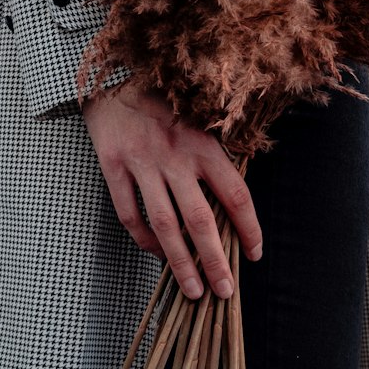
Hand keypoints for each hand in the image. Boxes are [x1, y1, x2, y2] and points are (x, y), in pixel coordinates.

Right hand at [82, 87, 261, 299]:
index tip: (254, 254)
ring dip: (180, 262)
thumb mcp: (198, 122)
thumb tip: (232, 209)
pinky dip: (143, 240)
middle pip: (200, 218)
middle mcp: (175, 154)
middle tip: (225, 291)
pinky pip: (129, 213)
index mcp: (203, 143)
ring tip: (193, 290)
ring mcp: (142, 161)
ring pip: (164, 224)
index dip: (249, 228)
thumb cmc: (165, 105)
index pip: (235, 194)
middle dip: (215, 260)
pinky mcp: (114, 165)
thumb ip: (213, 160)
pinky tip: (156, 254)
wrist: (115, 77)